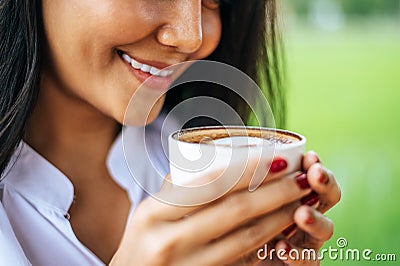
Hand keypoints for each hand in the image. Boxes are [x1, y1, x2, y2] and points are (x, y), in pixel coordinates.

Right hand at [110, 157, 318, 264]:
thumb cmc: (142, 244)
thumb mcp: (147, 213)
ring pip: (246, 237)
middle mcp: (169, 240)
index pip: (209, 183)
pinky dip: (267, 241)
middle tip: (300, 178)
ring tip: (301, 201)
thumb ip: (177, 188)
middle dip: (275, 191)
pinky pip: (244, 259)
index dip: (249, 169)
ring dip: (279, 216)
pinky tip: (283, 228)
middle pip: (234, 209)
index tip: (278, 158)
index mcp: (153, 213)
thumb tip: (214, 159)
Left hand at [232, 151, 341, 264]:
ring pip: (325, 228)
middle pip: (326, 197)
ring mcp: (305, 241)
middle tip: (315, 175)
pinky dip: (297, 254)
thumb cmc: (233, 225)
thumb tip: (223, 153)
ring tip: (302, 214)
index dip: (312, 164)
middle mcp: (302, 214)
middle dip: (324, 184)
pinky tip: (282, 247)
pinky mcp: (301, 264)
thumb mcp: (234, 199)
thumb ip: (238, 181)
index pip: (308, 174)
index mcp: (289, 193)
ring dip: (316, 219)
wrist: (231, 256)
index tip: (309, 155)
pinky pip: (308, 260)